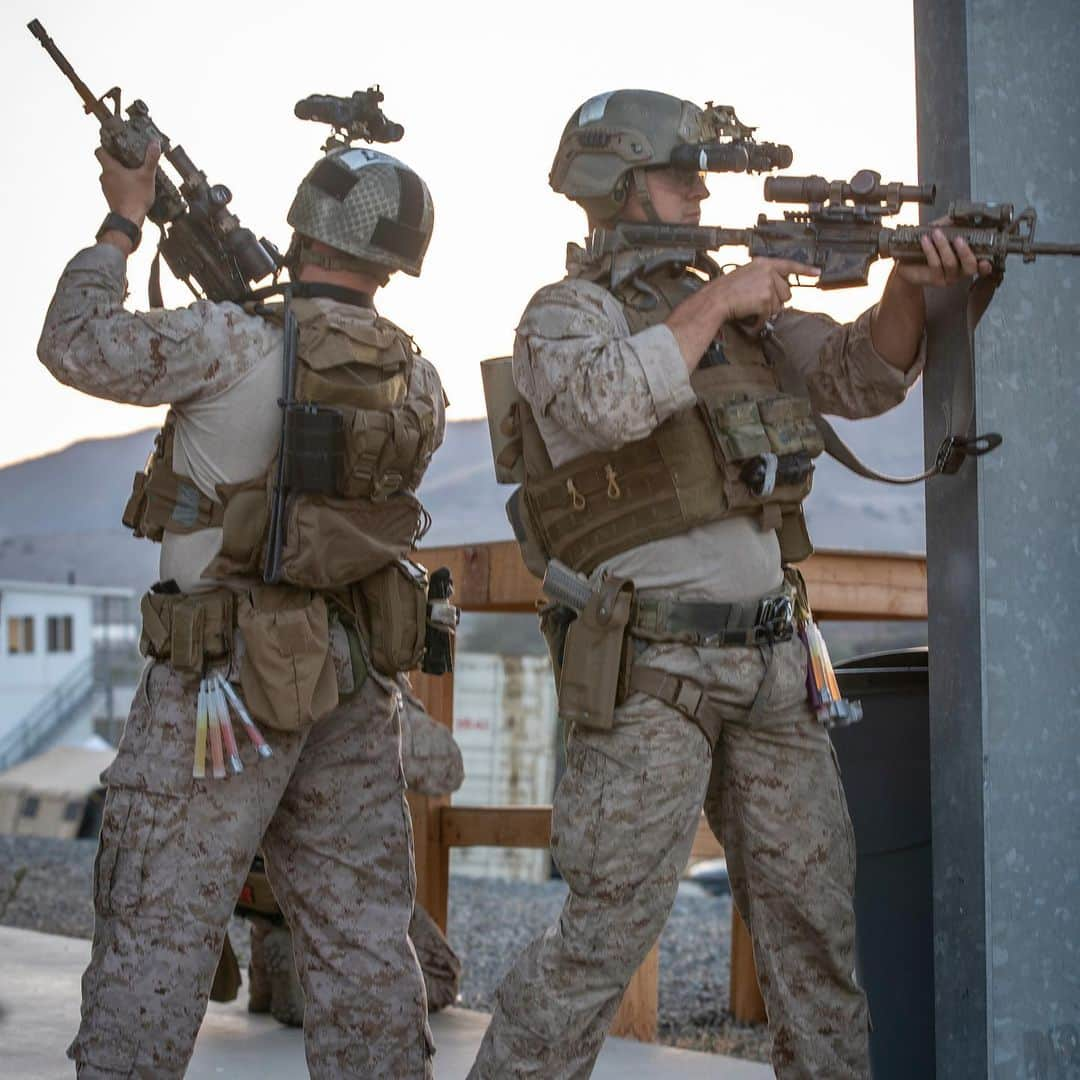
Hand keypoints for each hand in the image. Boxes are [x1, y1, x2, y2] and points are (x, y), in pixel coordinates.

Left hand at [95, 141, 160, 226]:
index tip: (114, 146)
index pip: (99, 151)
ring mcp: (106, 188)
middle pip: (106, 164)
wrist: (129, 220)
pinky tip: (132, 189)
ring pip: (109, 176)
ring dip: (119, 175)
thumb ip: (151, 159)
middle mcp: (104, 177)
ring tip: (132, 176)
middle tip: (129, 161)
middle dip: (117, 162)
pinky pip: (113, 188)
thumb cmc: (136, 198)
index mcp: (109, 168)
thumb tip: (155, 143)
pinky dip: (120, 186)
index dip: (105, 147)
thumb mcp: (147, 176)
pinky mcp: (110, 198)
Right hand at [704, 257, 820, 328]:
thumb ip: (763, 278)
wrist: (715, 299)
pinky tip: (751, 320)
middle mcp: (768, 272)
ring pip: (779, 306)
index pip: (789, 265)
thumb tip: (778, 292)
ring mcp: (768, 284)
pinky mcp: (766, 298)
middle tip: (759, 305)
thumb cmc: (725, 291)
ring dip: (766, 312)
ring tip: (750, 310)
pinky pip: (769, 315)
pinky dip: (760, 322)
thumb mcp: (746, 275)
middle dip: (776, 302)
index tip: (817, 272)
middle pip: (786, 292)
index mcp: (763, 263)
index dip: (805, 269)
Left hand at [896, 216, 993, 286]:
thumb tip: (961, 214)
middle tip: (959, 239)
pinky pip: (935, 265)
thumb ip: (953, 224)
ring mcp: (947, 278)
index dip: (985, 266)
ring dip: (944, 247)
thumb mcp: (942, 232)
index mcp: (967, 261)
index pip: (981, 267)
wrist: (908, 262)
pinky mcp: (933, 280)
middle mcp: (960, 272)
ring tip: (936, 233)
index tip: (985, 261)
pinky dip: (930, 250)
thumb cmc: (929, 247)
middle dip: (965, 252)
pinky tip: (925, 240)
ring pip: (950, 264)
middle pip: (969, 267)